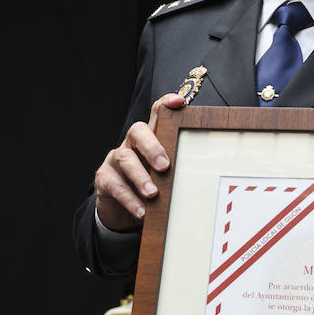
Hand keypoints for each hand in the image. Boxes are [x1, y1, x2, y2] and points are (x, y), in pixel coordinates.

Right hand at [93, 93, 184, 230]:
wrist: (121, 211)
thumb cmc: (148, 188)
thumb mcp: (164, 176)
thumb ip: (178, 168)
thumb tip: (209, 171)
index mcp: (150, 139)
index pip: (156, 114)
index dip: (165, 104)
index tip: (179, 102)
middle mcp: (131, 144)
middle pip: (138, 131)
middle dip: (152, 146)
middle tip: (164, 166)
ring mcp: (115, 160)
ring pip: (125, 158)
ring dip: (140, 177)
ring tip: (153, 194)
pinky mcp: (104, 179)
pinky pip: (115, 185)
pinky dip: (130, 199)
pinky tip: (142, 211)